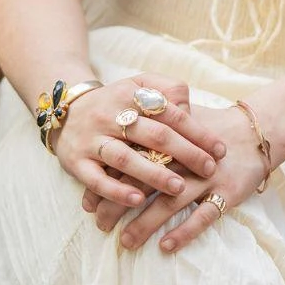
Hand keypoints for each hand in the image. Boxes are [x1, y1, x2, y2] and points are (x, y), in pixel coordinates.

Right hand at [56, 74, 226, 211]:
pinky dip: (117, 190)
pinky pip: (97, 179)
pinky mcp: (76, 162)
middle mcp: (112, 116)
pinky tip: (139, 200)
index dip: (199, 132)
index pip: (172, 114)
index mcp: (132, 95)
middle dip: (186, 154)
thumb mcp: (140, 84)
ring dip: (154, 174)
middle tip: (209, 170)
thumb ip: (168, 90)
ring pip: (126, 158)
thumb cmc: (115, 100)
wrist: (64, 109)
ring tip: (179, 188)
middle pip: (154, 135)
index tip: (220, 150)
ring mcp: (93, 140)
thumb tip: (191, 111)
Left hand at [87, 104, 267, 254]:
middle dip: (119, 205)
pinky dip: (184, 231)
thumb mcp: (181, 122)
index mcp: (170, 140)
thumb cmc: (211, 130)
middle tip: (100, 225)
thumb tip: (112, 151)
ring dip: (145, 224)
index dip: (108, 183)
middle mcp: (185, 159)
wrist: (256, 130)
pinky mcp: (227, 192)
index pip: (131, 161)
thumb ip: (150, 133)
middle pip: (145, 183)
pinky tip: (165, 246)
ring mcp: (206, 176)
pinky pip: (204, 215)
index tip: (88, 204)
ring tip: (125, 242)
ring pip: (171, 202)